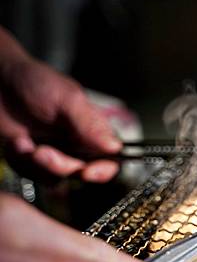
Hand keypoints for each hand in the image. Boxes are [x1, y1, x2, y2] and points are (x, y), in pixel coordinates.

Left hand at [0, 28, 121, 181]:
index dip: (102, 170)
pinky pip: (32, 176)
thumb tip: (115, 147)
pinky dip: (21, 162)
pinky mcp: (32, 160)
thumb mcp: (67, 99)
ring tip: (23, 142)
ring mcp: (55, 154)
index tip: (87, 172)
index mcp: (93, 130)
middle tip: (41, 152)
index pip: (110, 159)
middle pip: (81, 173)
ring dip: (36, 165)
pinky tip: (16, 143)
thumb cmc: (35, 82)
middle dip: (60, 166)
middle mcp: (77, 145)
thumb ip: (90, 125)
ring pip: (56, 179)